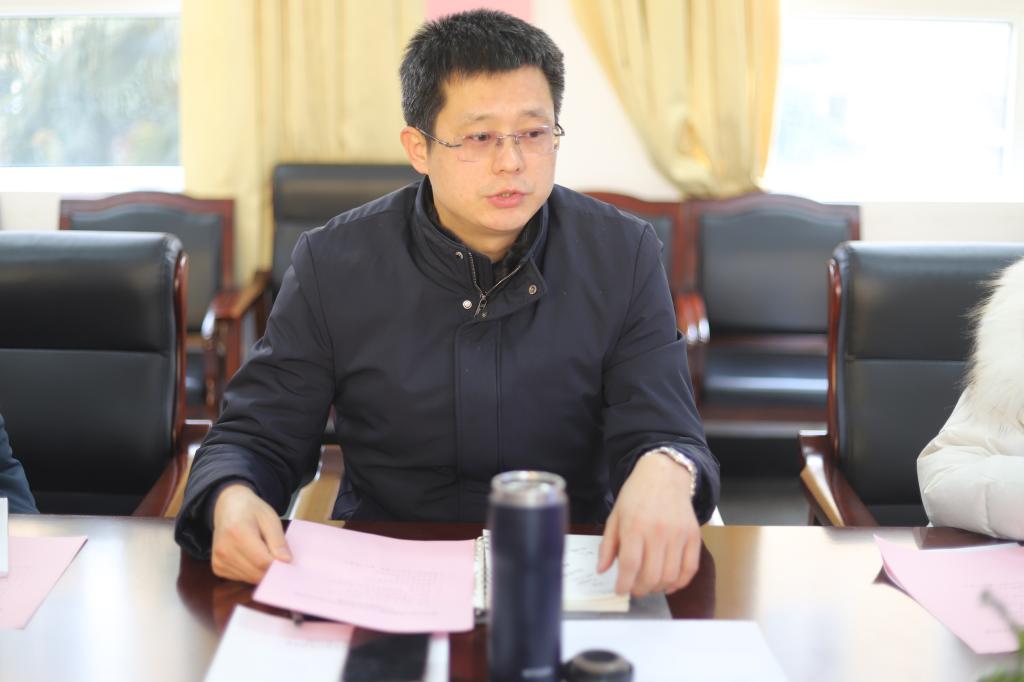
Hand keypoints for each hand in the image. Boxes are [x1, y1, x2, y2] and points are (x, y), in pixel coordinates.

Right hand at [211, 483, 290, 583]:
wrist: (228, 506)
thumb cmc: (251, 510)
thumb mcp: (270, 519)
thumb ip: (278, 541)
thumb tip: (286, 561)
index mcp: (237, 533)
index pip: (263, 562)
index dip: (279, 565)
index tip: (289, 561)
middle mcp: (224, 550)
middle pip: (256, 574)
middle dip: (272, 570)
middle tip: (279, 558)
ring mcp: (218, 560)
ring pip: (250, 579)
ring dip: (261, 572)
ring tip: (263, 552)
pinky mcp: (217, 567)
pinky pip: (241, 578)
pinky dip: (251, 572)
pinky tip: (252, 557)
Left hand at [597, 453, 700, 596]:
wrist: (664, 475)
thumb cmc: (636, 495)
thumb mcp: (615, 515)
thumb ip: (608, 544)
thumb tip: (602, 570)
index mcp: (635, 526)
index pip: (630, 565)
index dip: (624, 584)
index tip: (620, 590)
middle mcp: (658, 532)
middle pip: (651, 575)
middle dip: (640, 590)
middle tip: (634, 589)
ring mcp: (679, 535)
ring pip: (671, 576)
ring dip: (658, 588)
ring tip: (650, 585)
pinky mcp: (694, 536)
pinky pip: (690, 569)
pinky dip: (680, 582)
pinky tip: (669, 583)